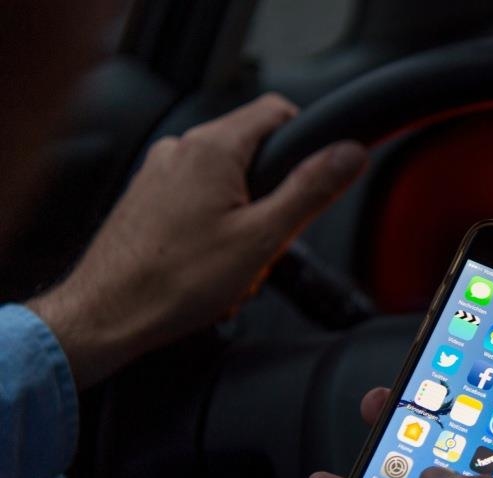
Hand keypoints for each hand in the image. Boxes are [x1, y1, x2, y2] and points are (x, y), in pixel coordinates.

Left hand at [28, 93, 365, 387]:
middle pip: (252, 153)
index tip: (318, 172)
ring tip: (234, 265)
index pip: (277, 111)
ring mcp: (158, 174)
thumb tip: (349, 155)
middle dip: (272, 198)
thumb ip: (311, 190)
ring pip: (226, 184)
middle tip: (268, 242)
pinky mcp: (146, 201)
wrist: (107, 316)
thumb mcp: (263, 238)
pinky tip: (209, 269)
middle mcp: (179, 151)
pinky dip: (215, 232)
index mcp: (211, 148)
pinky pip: (199, 203)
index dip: (307, 139)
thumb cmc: (173, 282)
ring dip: (244, 221)